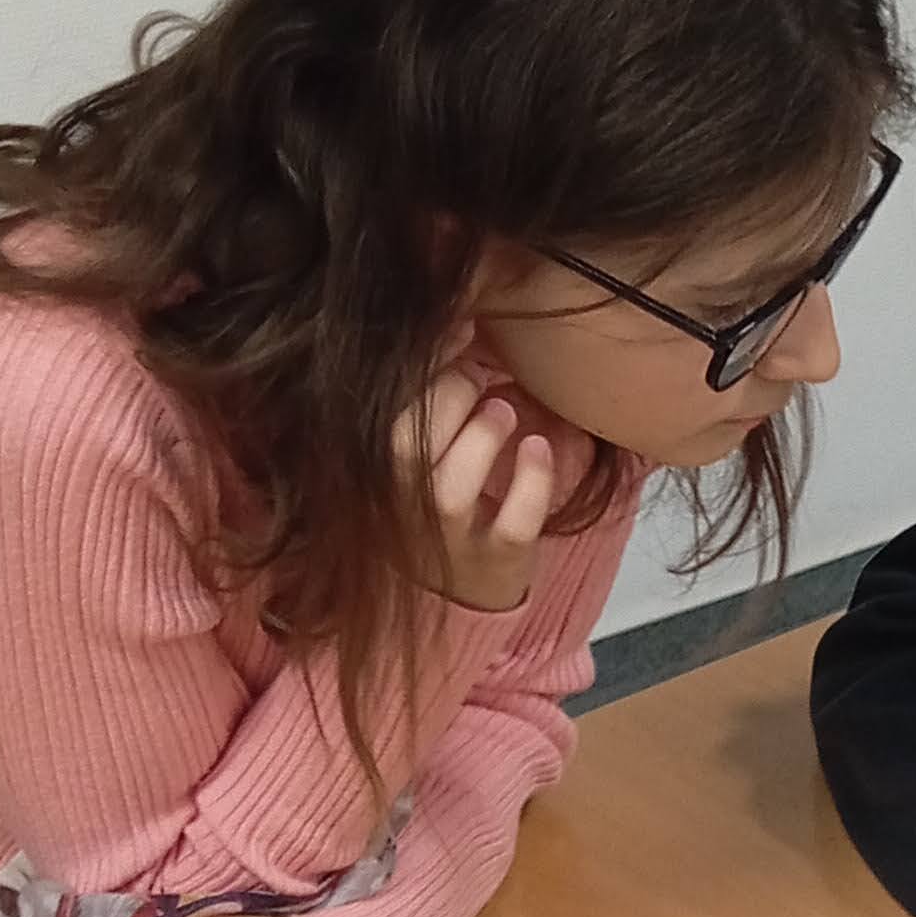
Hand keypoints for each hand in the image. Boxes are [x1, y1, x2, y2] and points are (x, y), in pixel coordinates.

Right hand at [403, 349, 581, 611]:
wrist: (456, 593)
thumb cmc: (438, 500)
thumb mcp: (417, 454)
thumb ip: (426, 399)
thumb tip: (457, 323)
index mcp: (376, 472)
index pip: (381, 413)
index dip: (420, 366)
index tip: (458, 332)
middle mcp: (401, 509)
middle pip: (402, 450)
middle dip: (447, 399)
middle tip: (480, 380)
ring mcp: (447, 541)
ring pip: (449, 491)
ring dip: (481, 437)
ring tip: (505, 411)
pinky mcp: (494, 562)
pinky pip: (512, 525)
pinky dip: (532, 483)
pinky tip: (539, 448)